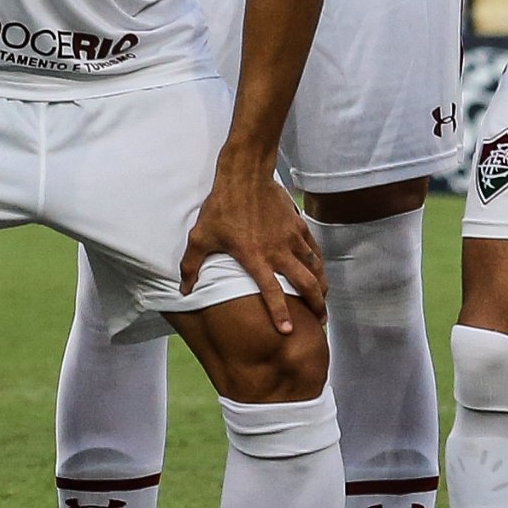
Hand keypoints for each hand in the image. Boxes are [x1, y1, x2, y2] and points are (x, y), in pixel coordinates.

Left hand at [182, 154, 325, 335]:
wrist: (245, 175)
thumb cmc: (221, 207)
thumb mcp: (201, 237)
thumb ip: (192, 266)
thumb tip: (183, 290)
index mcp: (255, 258)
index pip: (272, 292)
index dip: (281, 314)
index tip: (288, 332)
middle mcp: (278, 251)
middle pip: (305, 284)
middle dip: (316, 304)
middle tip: (321, 320)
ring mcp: (291, 238)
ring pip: (315, 267)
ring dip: (322, 286)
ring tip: (324, 300)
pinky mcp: (298, 225)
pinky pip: (314, 249)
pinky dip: (319, 263)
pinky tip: (320, 271)